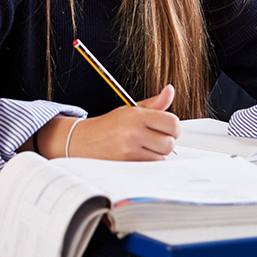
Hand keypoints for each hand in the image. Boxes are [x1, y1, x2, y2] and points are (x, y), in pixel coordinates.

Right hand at [50, 85, 179, 160]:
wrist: (84, 141)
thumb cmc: (109, 126)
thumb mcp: (130, 110)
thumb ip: (154, 103)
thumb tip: (170, 90)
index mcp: (136, 116)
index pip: (172, 122)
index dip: (172, 127)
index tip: (165, 128)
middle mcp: (133, 132)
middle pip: (169, 142)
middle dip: (164, 141)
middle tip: (151, 138)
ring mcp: (130, 150)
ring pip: (162, 156)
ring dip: (156, 154)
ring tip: (142, 147)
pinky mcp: (127, 164)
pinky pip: (151, 166)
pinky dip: (148, 162)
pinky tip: (137, 155)